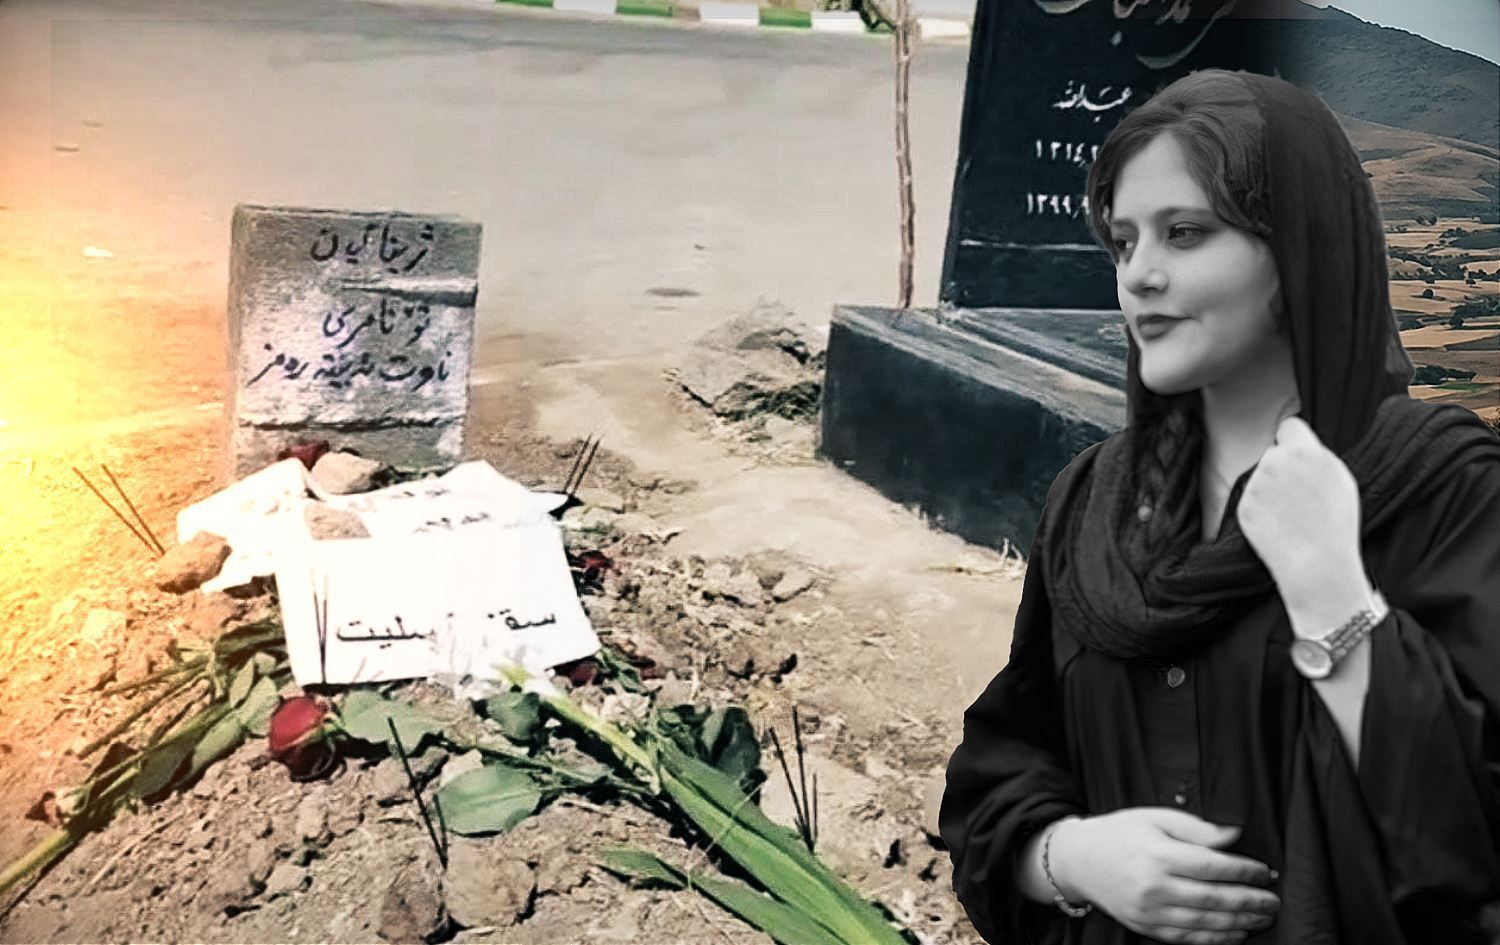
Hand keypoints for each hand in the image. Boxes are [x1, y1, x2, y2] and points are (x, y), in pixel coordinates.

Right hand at [1051, 808, 1278, 943]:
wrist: (1079, 861)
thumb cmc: (1120, 833)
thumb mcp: (1155, 818)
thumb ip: (1197, 827)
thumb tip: (1235, 834)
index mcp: (1158, 855)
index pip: (1213, 866)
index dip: (1244, 871)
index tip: (1265, 871)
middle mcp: (1154, 887)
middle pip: (1214, 898)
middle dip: (1251, 901)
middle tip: (1274, 900)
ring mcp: (1149, 912)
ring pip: (1206, 923)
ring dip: (1241, 923)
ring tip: (1264, 917)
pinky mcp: (1146, 927)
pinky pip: (1189, 938)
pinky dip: (1217, 939)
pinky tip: (1237, 933)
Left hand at [1238, 417, 1363, 601]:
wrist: (1318, 564)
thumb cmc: (1336, 524)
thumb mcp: (1340, 479)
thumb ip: (1317, 456)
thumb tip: (1299, 443)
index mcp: (1304, 451)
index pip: (1289, 426)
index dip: (1293, 441)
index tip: (1296, 453)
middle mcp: (1275, 462)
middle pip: (1273, 453)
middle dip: (1281, 468)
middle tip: (1299, 495)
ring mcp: (1256, 484)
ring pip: (1260, 477)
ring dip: (1270, 489)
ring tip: (1292, 514)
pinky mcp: (1243, 506)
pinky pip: (1252, 500)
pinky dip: (1261, 510)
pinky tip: (1279, 526)